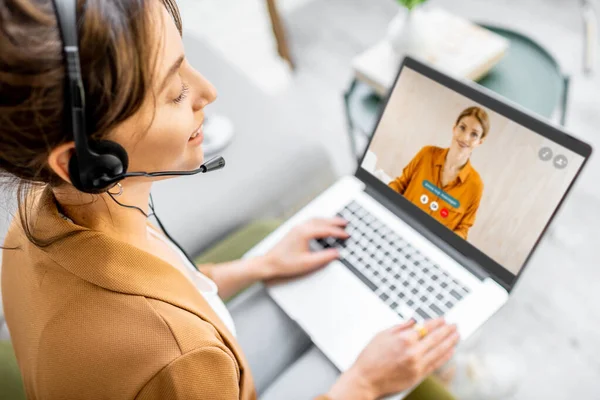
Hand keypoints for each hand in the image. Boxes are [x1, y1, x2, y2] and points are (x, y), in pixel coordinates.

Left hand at [263, 217, 348, 280]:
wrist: (269, 263)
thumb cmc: (285, 263)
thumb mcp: (308, 263)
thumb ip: (324, 257)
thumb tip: (336, 253)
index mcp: (304, 233)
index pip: (326, 230)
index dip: (338, 232)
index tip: (347, 234)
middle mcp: (301, 227)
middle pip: (321, 221)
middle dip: (335, 222)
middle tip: (346, 223)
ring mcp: (297, 228)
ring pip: (315, 220)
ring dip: (327, 220)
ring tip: (337, 222)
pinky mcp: (294, 231)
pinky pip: (310, 222)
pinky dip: (320, 221)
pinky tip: (322, 225)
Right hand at [328, 319, 458, 399]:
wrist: (365, 379)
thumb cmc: (370, 357)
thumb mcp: (382, 335)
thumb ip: (400, 327)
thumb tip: (413, 321)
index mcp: (404, 339)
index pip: (426, 327)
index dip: (437, 322)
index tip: (443, 319)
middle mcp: (413, 351)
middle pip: (436, 338)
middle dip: (447, 331)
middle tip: (455, 325)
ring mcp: (417, 365)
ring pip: (439, 351)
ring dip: (450, 342)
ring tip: (457, 336)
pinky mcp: (418, 376)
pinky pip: (435, 364)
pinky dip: (445, 357)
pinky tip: (450, 351)